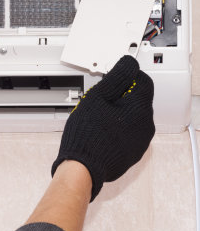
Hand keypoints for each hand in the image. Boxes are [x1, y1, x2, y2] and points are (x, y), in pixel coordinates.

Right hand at [52, 55, 154, 201]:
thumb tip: (128, 64)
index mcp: (139, 108)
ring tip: (98, 118)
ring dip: (119, 113)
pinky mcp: (133, 152)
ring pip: (133, 117)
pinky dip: (118, 129)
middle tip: (99, 100)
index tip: (113, 78)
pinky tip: (102, 131)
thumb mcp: (97, 97)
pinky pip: (129, 133)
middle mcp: (146, 125)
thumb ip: (116, 78)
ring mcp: (141, 141)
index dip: (126, 76)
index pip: (142, 80)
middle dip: (120, 96)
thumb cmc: (87, 134)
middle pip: (137, 100)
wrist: (83, 167)